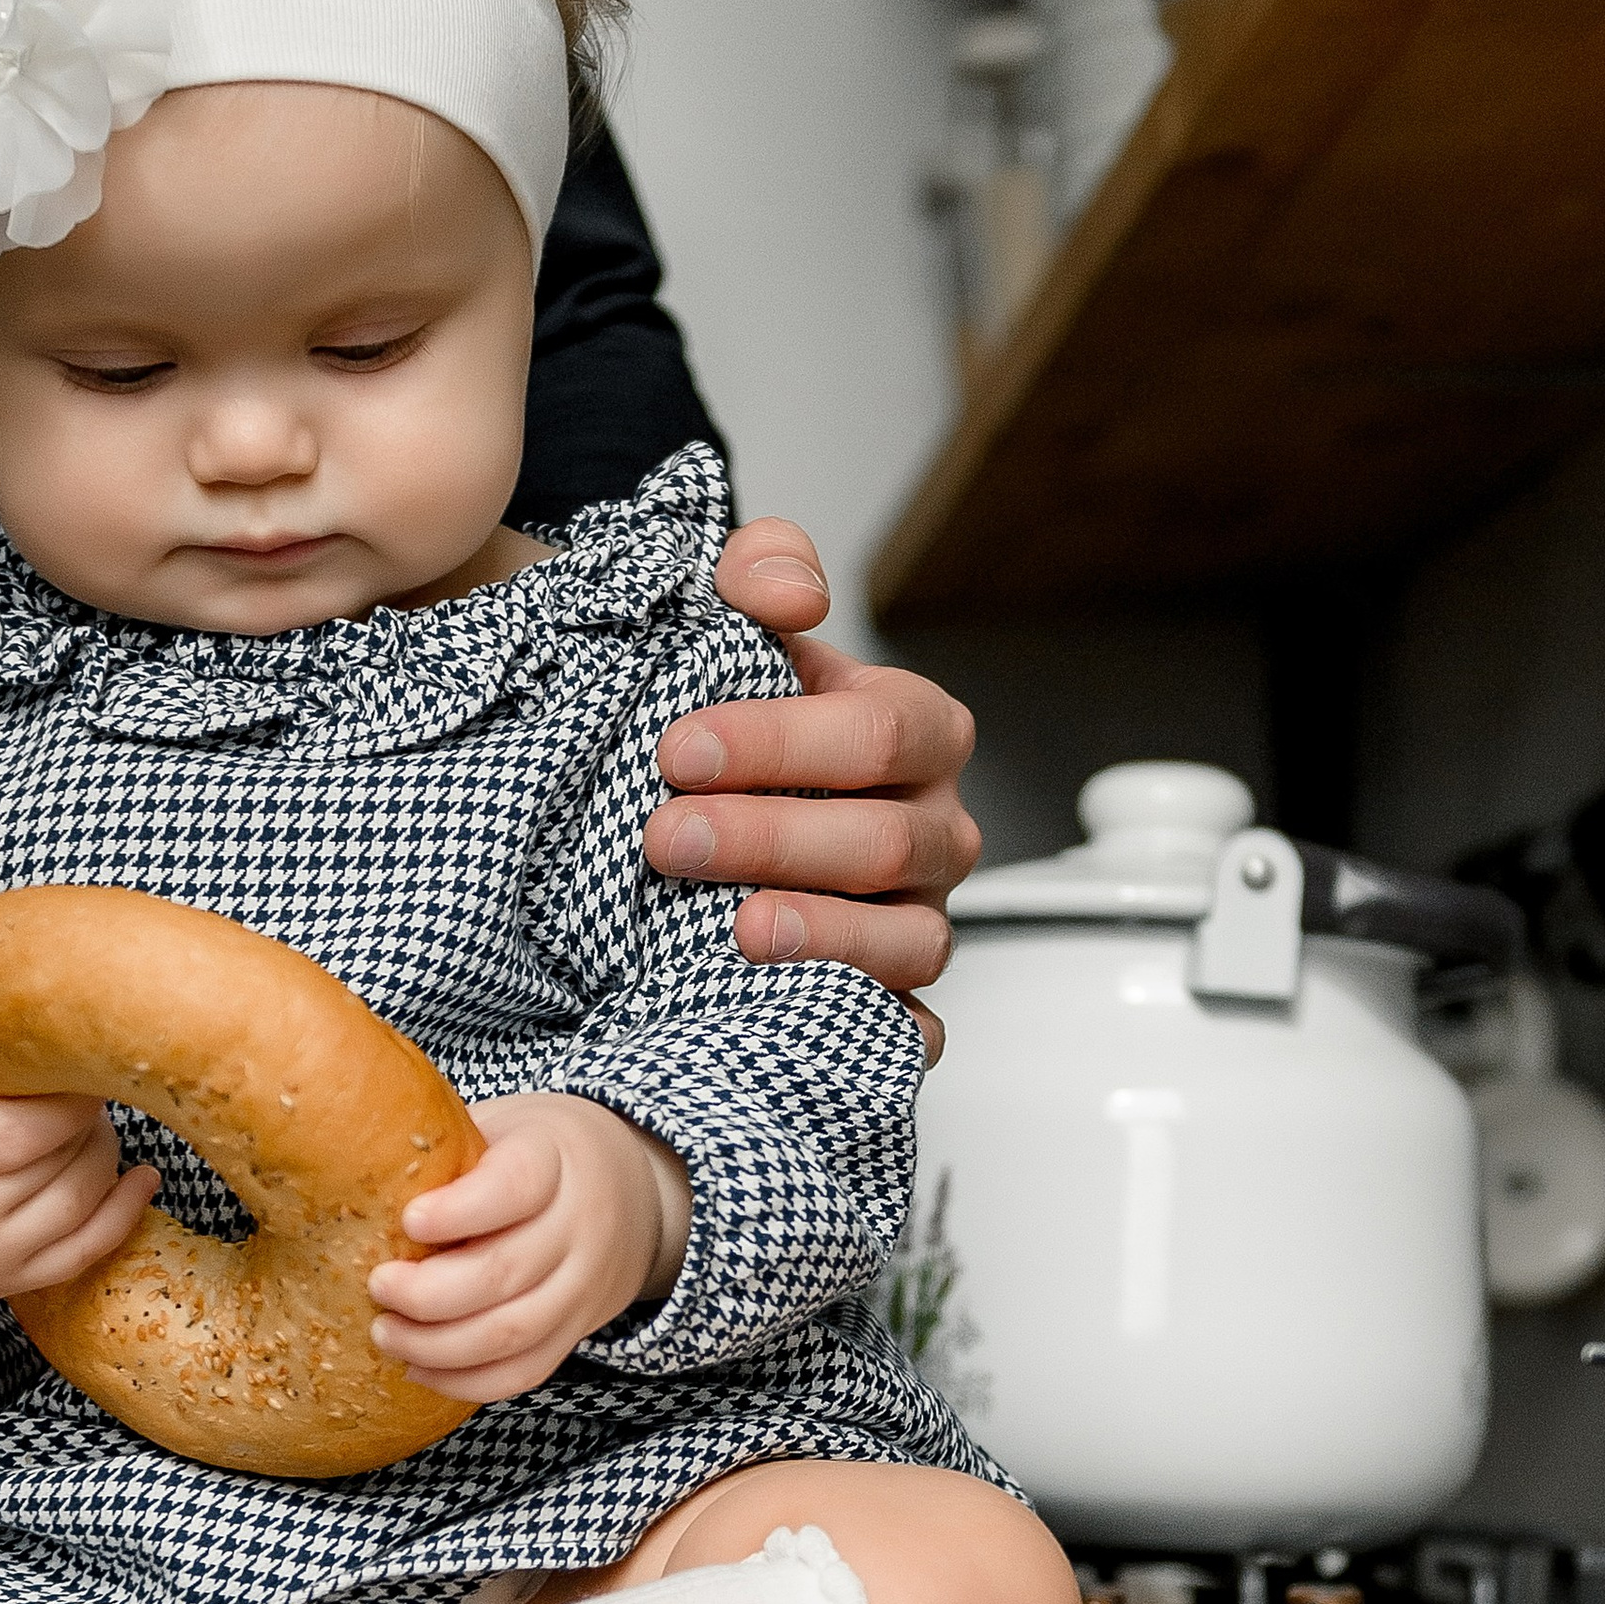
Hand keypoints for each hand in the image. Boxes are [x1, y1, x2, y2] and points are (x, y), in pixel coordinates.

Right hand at [0, 989, 157, 1328]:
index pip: (33, 1121)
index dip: (71, 1087)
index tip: (77, 1050)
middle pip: (67, 1157)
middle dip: (90, 1112)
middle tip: (89, 1075)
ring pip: (83, 1200)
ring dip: (104, 1152)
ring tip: (91, 1116)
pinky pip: (83, 1254)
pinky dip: (123, 1215)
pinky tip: (144, 1179)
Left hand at [368, 1094, 690, 1400]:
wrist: (629, 1189)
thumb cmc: (536, 1152)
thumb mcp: (501, 1126)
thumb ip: (446, 1149)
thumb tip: (342, 1164)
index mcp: (555, 1159)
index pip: (516, 1186)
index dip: (460, 1211)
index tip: (409, 1221)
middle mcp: (579, 1226)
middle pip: (506, 1272)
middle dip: (428, 1293)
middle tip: (378, 1285)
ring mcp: (583, 1286)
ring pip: (512, 1332)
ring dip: (437, 1345)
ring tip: (385, 1333)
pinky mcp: (575, 1332)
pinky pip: (524, 1372)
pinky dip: (465, 1381)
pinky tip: (419, 1367)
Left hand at [676, 513, 981, 1058]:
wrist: (709, 810)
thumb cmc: (735, 725)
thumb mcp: (743, 626)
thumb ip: (763, 572)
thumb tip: (790, 594)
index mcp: (915, 730)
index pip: (875, 731)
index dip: (779, 741)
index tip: (678, 748)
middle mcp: (936, 829)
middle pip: (885, 840)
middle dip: (772, 838)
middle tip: (668, 837)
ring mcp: (924, 921)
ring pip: (907, 940)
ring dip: (818, 934)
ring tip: (734, 929)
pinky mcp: (901, 1003)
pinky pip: (909, 1031)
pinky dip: (865, 1029)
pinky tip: (794, 1019)